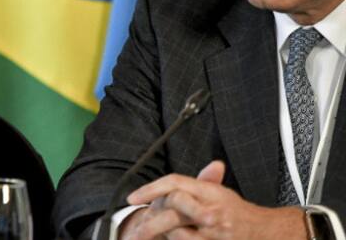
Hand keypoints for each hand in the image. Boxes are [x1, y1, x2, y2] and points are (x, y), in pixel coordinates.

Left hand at [123, 160, 303, 239]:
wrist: (265, 232)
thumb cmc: (239, 213)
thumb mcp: (221, 193)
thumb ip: (206, 180)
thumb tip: (212, 165)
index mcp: (210, 192)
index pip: (175, 183)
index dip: (150, 189)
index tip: (133, 198)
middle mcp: (212, 210)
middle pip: (172, 207)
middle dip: (151, 218)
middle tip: (136, 226)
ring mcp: (214, 231)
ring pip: (176, 231)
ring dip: (162, 232)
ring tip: (153, 233)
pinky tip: (169, 239)